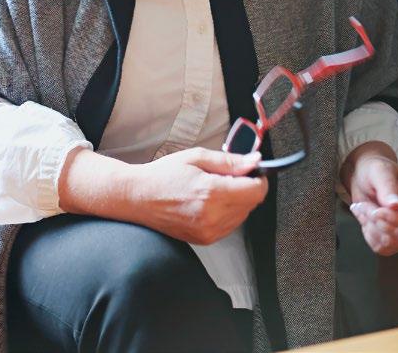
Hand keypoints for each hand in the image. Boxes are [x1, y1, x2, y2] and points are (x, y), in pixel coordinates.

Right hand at [132, 147, 267, 245]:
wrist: (138, 197)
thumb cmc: (164, 174)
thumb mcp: (197, 157)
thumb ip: (230, 161)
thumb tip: (256, 160)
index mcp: (212, 193)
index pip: (256, 191)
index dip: (258, 177)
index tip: (251, 169)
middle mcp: (213, 216)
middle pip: (252, 204)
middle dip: (247, 187)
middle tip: (228, 175)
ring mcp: (209, 231)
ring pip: (243, 215)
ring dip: (238, 200)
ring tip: (216, 188)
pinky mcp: (205, 240)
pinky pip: (230, 225)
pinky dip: (228, 212)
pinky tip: (211, 202)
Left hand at [341, 142, 397, 255]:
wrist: (365, 179)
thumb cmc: (376, 170)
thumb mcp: (380, 171)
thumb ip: (388, 188)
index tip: (378, 212)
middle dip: (378, 221)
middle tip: (362, 204)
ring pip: (391, 243)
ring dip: (370, 226)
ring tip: (362, 208)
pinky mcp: (396, 241)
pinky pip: (382, 248)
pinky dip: (368, 234)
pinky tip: (365, 218)